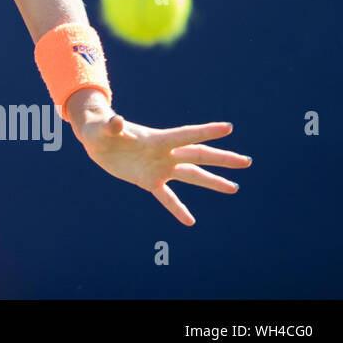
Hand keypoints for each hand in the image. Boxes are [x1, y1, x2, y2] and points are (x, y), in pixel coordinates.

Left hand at [75, 113, 251, 225]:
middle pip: (197, 156)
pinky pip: (166, 197)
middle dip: (221, 159)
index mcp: (156, 139)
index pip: (185, 135)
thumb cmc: (99, 128)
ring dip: (212, 182)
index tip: (228, 128)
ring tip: (234, 188)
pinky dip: (177, 208)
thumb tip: (117, 121)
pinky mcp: (148, 180)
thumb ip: (112, 125)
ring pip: (190, 176)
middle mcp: (163, 154)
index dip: (206, 131)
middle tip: (246, 161)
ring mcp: (159, 168)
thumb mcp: (103, 128)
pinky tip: (190, 221)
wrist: (96, 140)